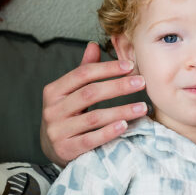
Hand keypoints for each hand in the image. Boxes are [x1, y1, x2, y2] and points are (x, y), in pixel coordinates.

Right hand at [40, 42, 148, 165]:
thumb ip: (83, 71)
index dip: (107, 68)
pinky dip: (109, 132)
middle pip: (90, 93)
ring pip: (94, 117)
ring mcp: (58, 131)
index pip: (82, 74)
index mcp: (53, 91)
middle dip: (118, 86)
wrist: (53, 149)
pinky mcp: (66, 150)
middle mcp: (52, 110)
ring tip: (143, 107)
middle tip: (141, 83)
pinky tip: (125, 125)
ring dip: (121, 110)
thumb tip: (93, 45)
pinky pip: (91, 139)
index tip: (130, 66)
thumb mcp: (70, 93)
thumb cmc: (67, 115)